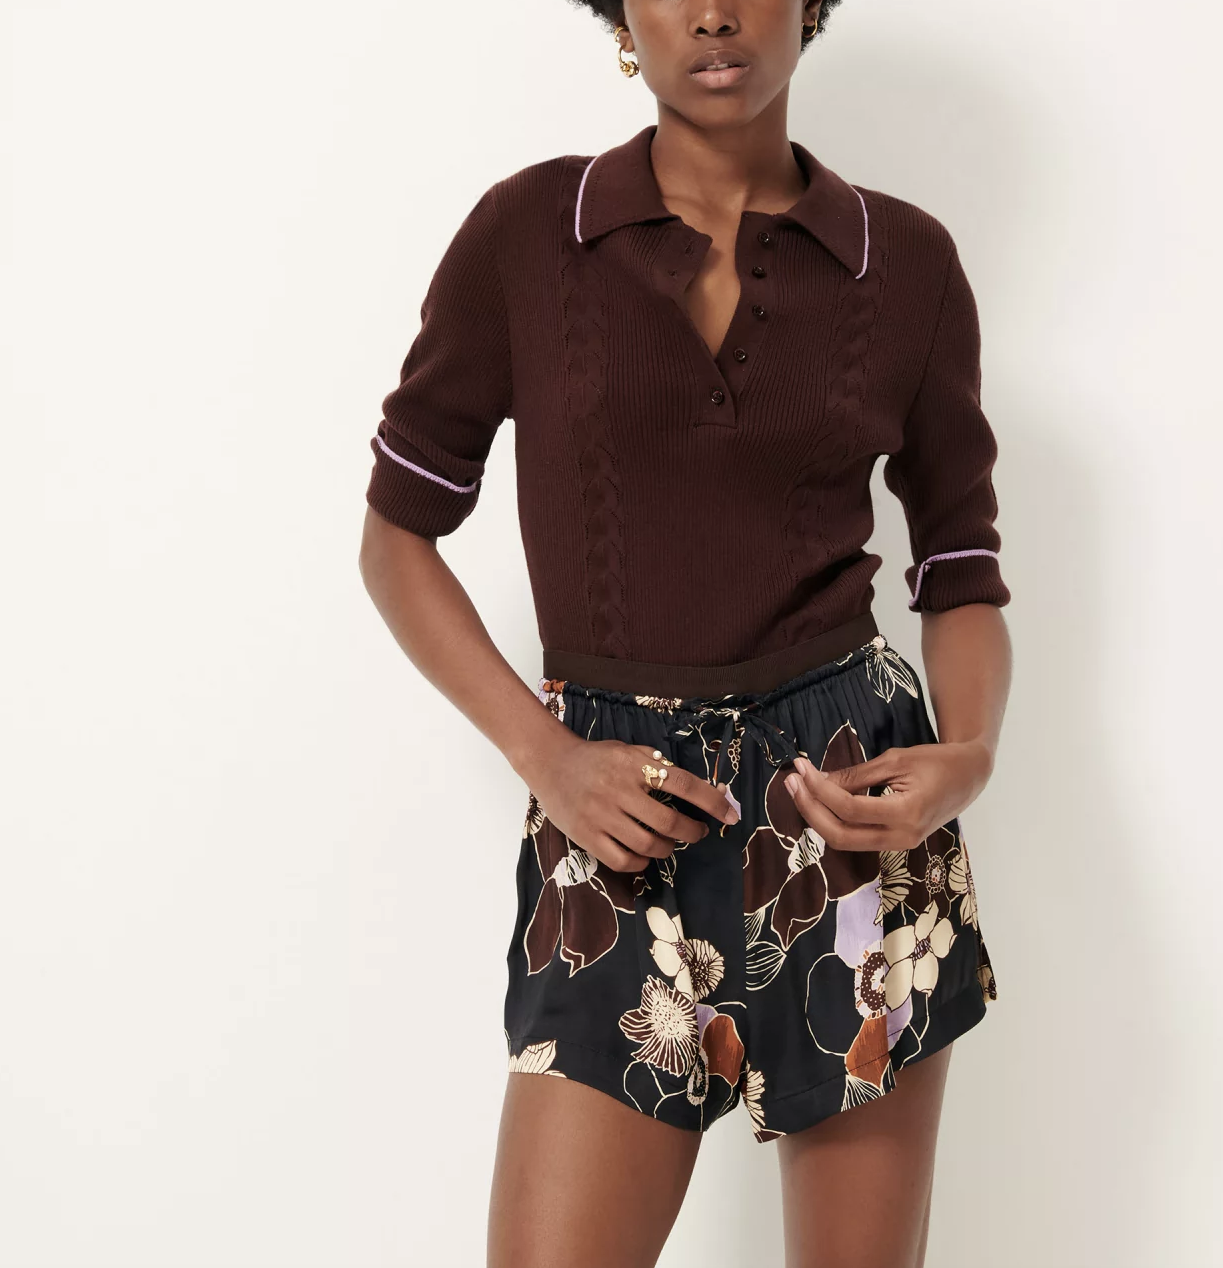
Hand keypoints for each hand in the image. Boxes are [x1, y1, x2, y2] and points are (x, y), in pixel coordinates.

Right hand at [527, 733, 740, 872]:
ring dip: (667, 848)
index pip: (682, 783)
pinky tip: (644, 855)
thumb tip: (695, 787)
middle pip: (668, 821)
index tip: (731, 815)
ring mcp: (601, 816)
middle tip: (697, 832)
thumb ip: (656, 764)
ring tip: (669, 843)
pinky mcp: (587, 836)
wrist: (549, 764)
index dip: (711, 801)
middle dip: (691, 831)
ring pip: (648, 844)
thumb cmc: (595, 758)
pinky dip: (641, 862)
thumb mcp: (627, 750)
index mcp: (633, 766)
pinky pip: (623, 860)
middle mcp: (619, 790)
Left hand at [783, 739, 992, 851]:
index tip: (800, 766)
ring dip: (818, 817)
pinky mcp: (895, 843)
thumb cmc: (935, 762)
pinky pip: (857, 838)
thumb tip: (816, 779)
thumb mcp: (894, 760)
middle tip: (791, 781)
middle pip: (840, 835)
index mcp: (905, 813)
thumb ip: (855, 775)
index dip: (819, 789)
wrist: (968, 777)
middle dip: (810, 808)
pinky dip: (834, 821)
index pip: (849, 808)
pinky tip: (820, 800)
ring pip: (845, 841)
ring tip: (800, 788)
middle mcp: (901, 837)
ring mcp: (899, 845)